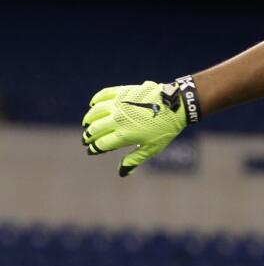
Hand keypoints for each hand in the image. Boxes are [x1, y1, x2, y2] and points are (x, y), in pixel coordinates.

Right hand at [81, 77, 197, 175]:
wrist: (174, 106)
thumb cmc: (164, 130)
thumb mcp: (151, 149)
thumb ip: (134, 160)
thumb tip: (121, 173)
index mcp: (124, 135)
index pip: (101, 144)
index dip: (94, 148)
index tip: (91, 150)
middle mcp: (118, 120)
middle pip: (95, 129)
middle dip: (89, 135)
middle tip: (86, 139)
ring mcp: (119, 105)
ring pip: (96, 112)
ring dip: (89, 118)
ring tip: (86, 123)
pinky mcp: (122, 92)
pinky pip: (103, 95)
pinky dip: (96, 100)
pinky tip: (93, 105)